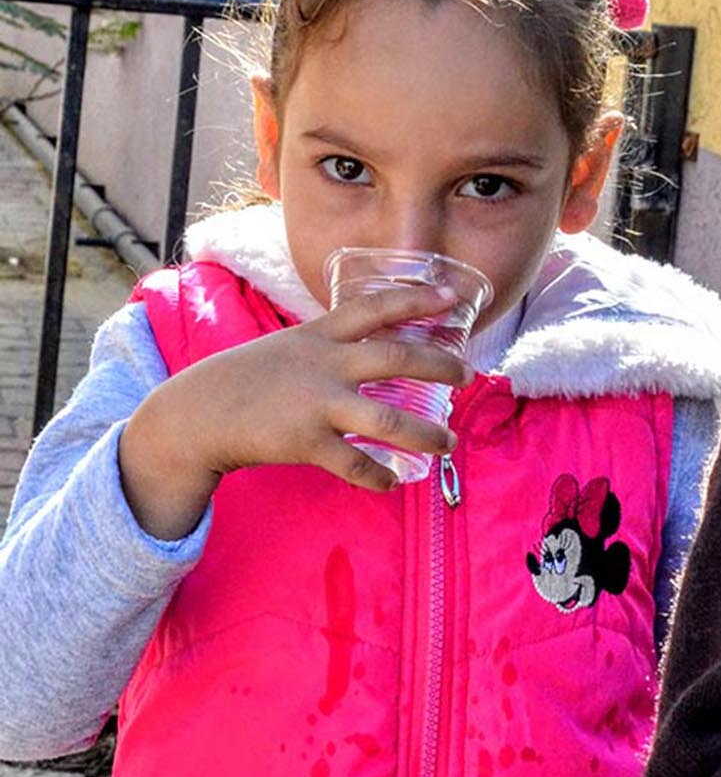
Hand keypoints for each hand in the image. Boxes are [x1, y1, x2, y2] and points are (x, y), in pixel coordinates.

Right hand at [120, 284, 474, 538]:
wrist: (196, 414)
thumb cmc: (251, 378)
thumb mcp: (292, 346)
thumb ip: (334, 345)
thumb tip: (383, 348)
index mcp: (321, 335)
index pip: (376, 307)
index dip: (417, 299)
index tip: (454, 295)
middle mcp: (324, 365)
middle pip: (398, 358)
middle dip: (441, 365)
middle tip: (469, 375)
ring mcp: (316, 405)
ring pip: (388, 422)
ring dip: (426, 435)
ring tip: (449, 442)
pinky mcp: (304, 443)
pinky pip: (355, 465)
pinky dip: (379, 476)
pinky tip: (393, 481)